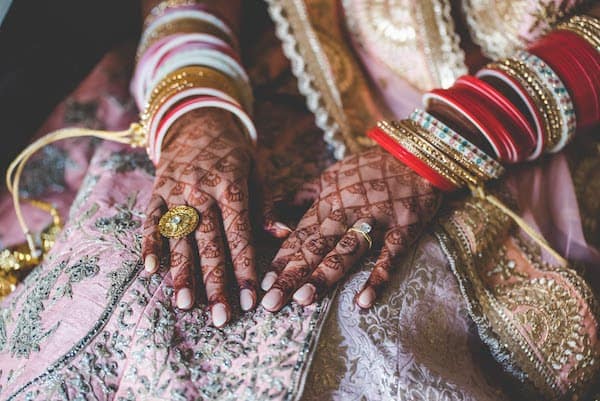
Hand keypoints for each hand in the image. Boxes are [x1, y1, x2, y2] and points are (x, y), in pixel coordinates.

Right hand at [142, 108, 255, 326]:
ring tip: (186, 304)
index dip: (244, 269)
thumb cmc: (234, 152)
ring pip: (179, 238)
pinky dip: (149, 245)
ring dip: (182, 272)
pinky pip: (151, 221)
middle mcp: (202, 191)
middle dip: (215, 282)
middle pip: (209, 244)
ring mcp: (176, 192)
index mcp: (231, 186)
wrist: (197, 120)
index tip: (249, 299)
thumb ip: (265, 205)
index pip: (240, 235)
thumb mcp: (257, 171)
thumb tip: (282, 235)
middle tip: (221, 317)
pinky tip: (150, 271)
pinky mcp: (157, 192)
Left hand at [260, 146, 440, 310]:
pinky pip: (389, 256)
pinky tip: (363, 301)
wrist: (415, 153)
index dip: (281, 260)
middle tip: (272, 303)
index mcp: (327, 203)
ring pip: (345, 252)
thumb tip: (269, 217)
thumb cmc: (367, 169)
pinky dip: (377, 278)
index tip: (263, 285)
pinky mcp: (402, 229)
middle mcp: (346, 213)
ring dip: (325, 275)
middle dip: (293, 275)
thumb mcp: (327, 177)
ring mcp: (375, 221)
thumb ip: (298, 198)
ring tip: (304, 300)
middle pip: (316, 247)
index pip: (299, 236)